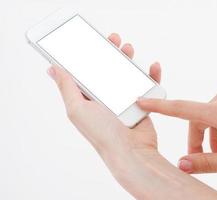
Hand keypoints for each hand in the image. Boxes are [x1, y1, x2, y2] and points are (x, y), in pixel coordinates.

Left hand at [47, 33, 216, 198]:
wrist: (131, 152)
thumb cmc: (102, 133)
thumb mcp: (77, 108)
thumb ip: (67, 87)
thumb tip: (53, 68)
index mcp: (87, 98)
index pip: (85, 71)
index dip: (87, 54)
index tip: (90, 40)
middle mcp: (105, 98)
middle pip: (107, 68)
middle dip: (110, 51)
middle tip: (113, 39)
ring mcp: (123, 100)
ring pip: (126, 73)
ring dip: (128, 59)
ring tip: (128, 48)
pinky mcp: (141, 103)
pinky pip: (147, 85)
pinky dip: (151, 75)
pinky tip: (152, 67)